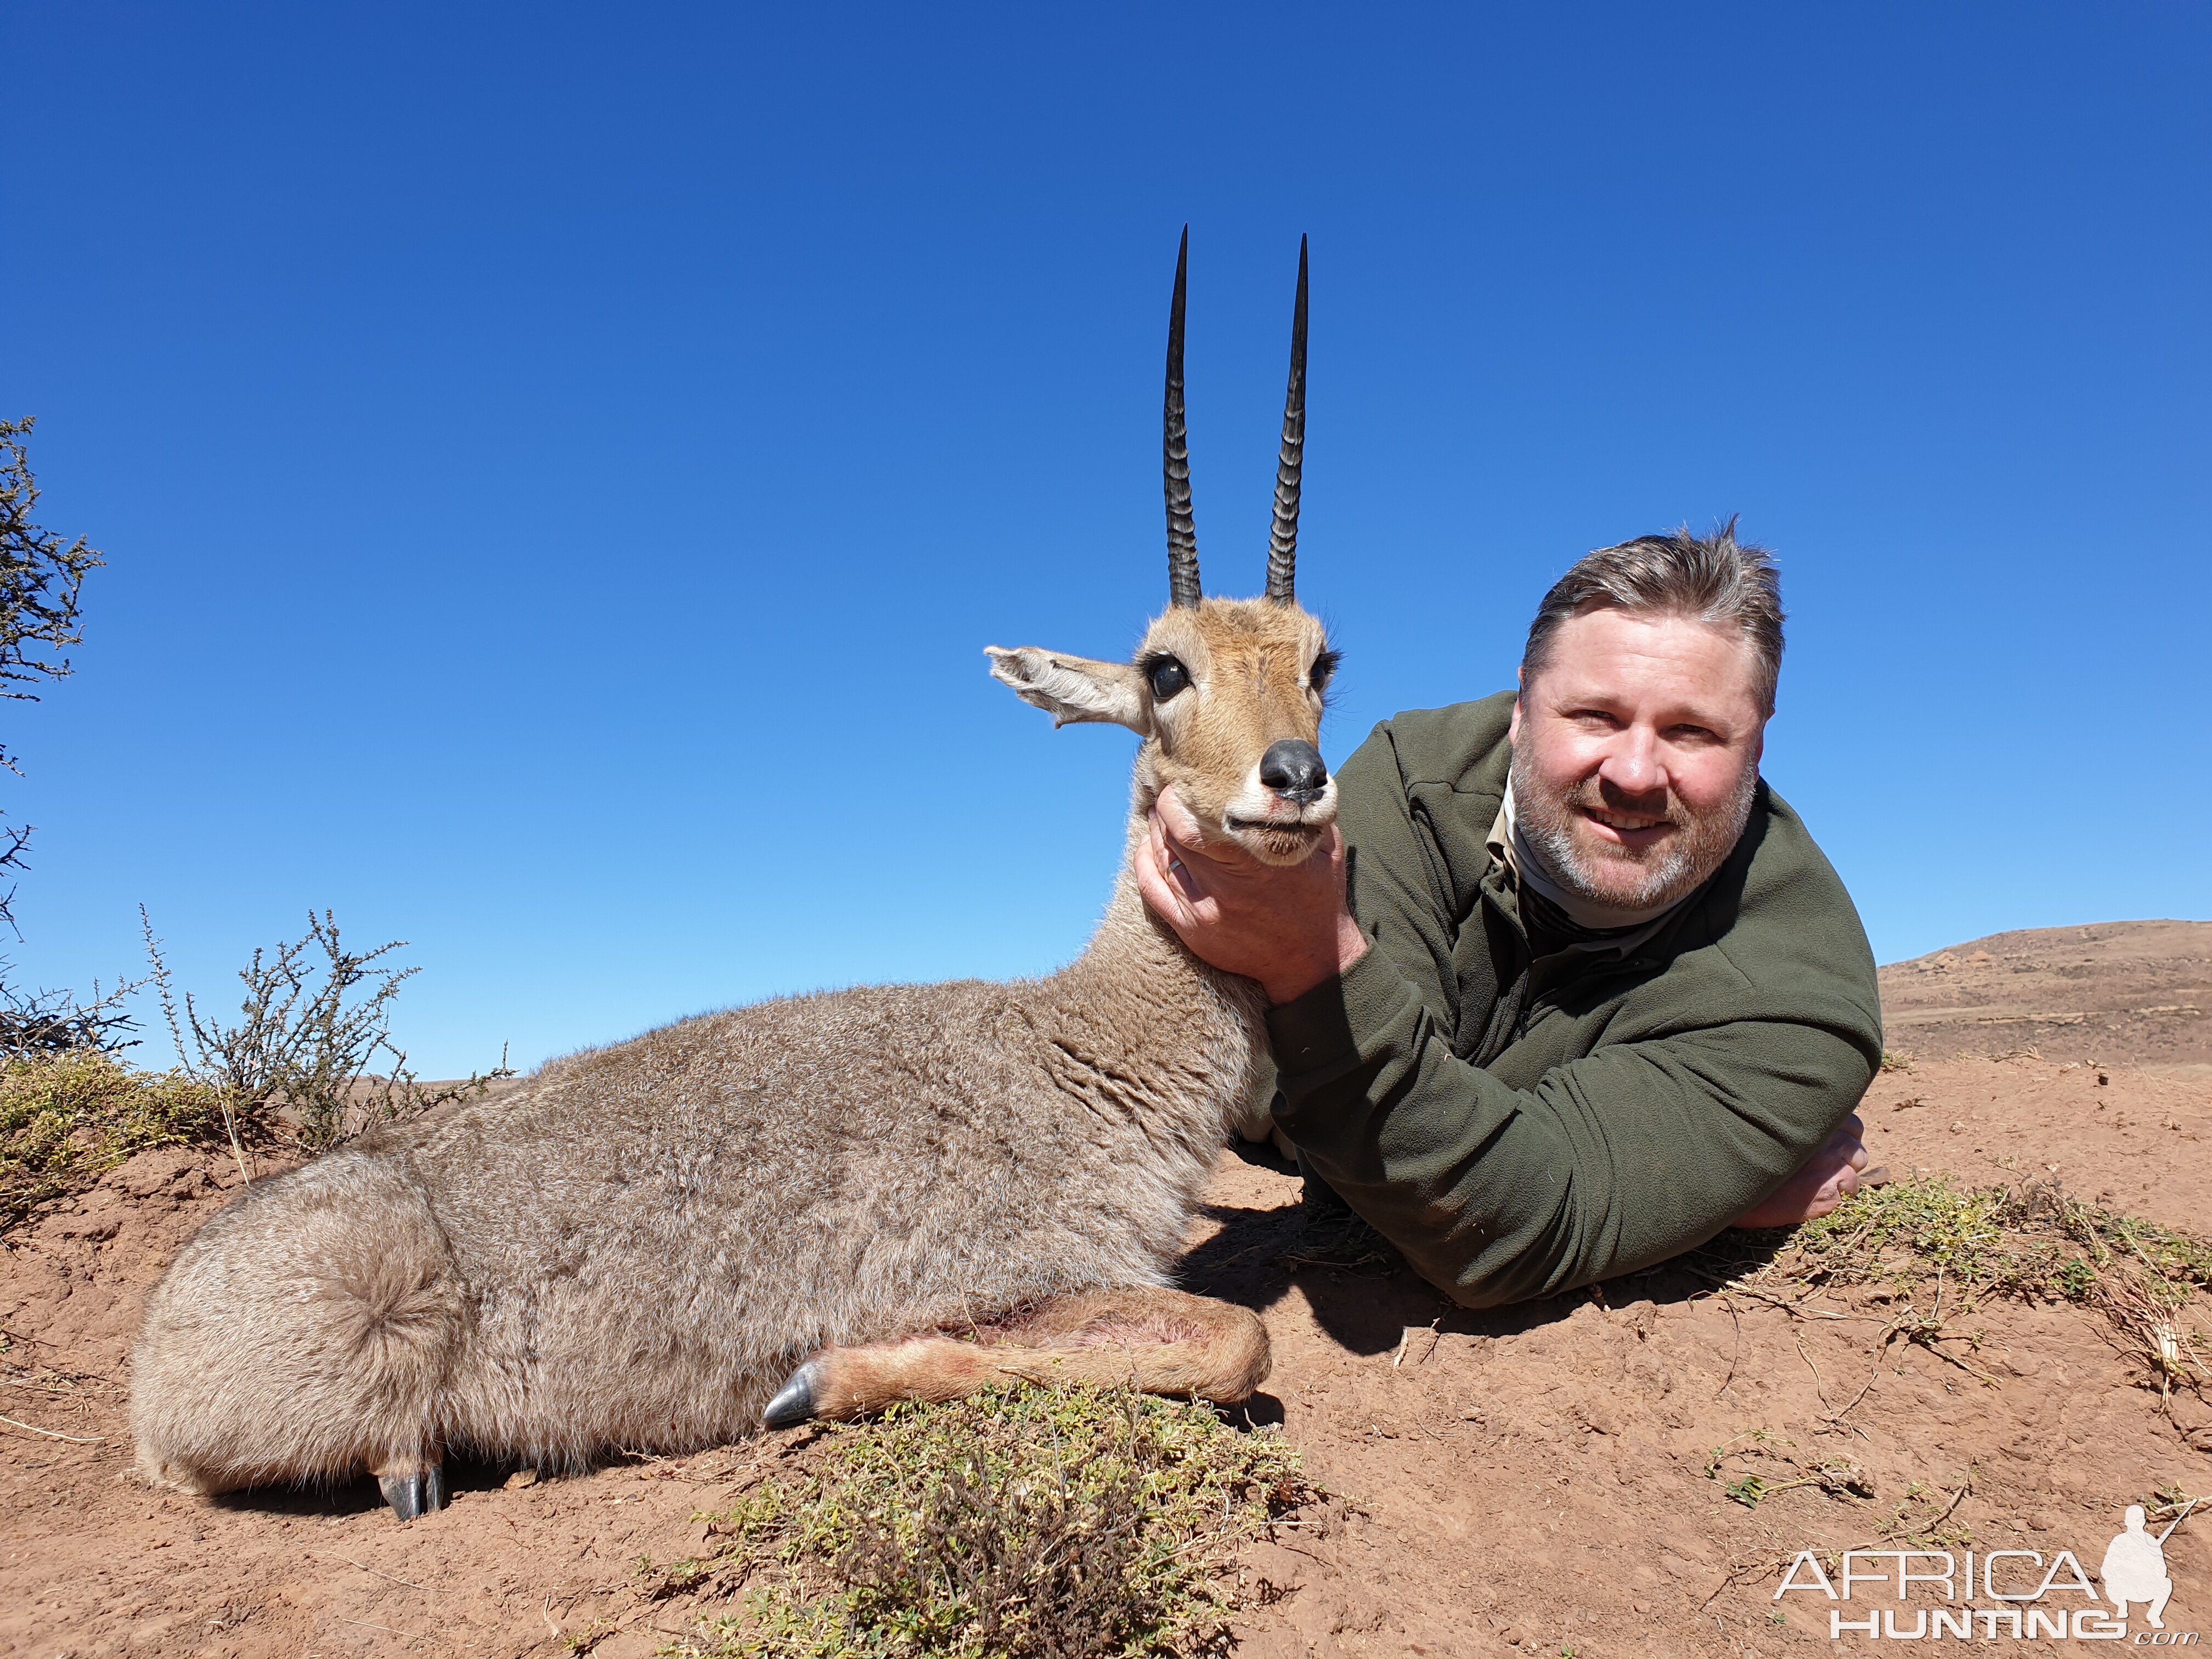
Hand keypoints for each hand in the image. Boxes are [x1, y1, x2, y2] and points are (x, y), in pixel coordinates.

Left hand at [1132, 786, 1367, 1005]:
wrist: (1313, 962)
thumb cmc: (1320, 898)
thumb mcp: (1326, 846)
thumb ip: (1305, 810)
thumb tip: (1287, 773)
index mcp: (1254, 863)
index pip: (1192, 823)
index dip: (1178, 799)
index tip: (1183, 783)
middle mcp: (1223, 887)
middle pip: (1172, 837)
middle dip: (1164, 810)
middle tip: (1169, 795)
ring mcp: (1203, 912)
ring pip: (1159, 859)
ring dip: (1154, 832)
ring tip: (1159, 816)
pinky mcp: (1191, 931)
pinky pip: (1152, 891)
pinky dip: (1144, 863)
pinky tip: (1147, 847)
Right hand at [1731, 1115, 1869, 1228]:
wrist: (1724, 1183)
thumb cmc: (1739, 1150)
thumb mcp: (1766, 1124)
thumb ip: (1794, 1122)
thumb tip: (1808, 1127)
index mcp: (1817, 1118)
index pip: (1851, 1124)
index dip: (1841, 1136)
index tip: (1824, 1145)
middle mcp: (1831, 1139)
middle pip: (1857, 1150)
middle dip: (1845, 1159)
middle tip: (1821, 1167)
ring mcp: (1833, 1168)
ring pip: (1856, 1173)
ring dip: (1843, 1178)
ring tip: (1818, 1184)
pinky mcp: (1829, 1195)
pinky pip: (1843, 1196)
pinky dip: (1832, 1198)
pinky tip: (1808, 1198)